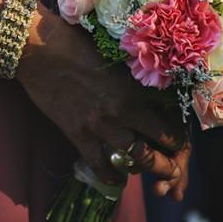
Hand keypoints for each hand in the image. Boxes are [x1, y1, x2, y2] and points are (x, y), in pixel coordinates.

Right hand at [15, 4, 189, 200]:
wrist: (38, 49)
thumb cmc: (75, 41)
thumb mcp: (114, 52)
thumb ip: (133, 68)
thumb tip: (152, 75)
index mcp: (136, 83)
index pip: (173, 108)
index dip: (182, 119)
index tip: (184, 125)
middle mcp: (125, 107)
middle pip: (164, 138)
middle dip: (177, 152)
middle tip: (182, 159)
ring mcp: (102, 125)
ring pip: (140, 157)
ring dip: (155, 168)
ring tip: (164, 175)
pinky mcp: (79, 135)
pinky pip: (102, 166)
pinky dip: (113, 177)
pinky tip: (119, 180)